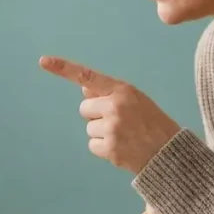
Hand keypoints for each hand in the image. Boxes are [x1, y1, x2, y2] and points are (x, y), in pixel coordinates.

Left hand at [38, 55, 180, 173]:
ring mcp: (112, 127)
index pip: (88, 76)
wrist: (169, 152)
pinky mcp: (110, 148)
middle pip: (85, 108)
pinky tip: (121, 147)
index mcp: (122, 90)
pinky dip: (103, 148)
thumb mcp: (135, 99)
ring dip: (102, 133)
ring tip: (125, 136)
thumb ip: (109, 93)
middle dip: (97, 115)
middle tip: (120, 122)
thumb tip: (83, 88)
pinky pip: (92, 145)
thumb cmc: (151, 122)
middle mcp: (115, 106)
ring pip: (89, 128)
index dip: (63, 68)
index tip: (43, 61)